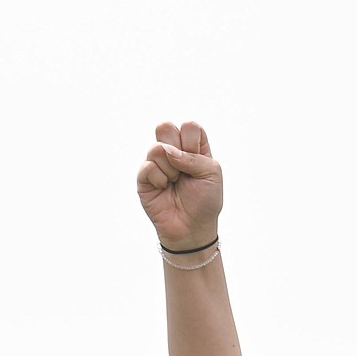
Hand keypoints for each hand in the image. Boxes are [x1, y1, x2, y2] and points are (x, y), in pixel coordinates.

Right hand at [137, 120, 222, 251]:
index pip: (189, 126)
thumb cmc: (205, 201)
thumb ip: (195, 156)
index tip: (198, 160)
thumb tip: (167, 150)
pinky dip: (160, 180)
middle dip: (177, 148)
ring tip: (175, 183)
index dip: (192, 141)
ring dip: (170, 169)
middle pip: (165, 127)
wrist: (192, 229)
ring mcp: (157, 162)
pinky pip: (148, 166)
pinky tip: (164, 189)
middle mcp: (172, 151)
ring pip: (156, 148)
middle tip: (183, 169)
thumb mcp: (212, 174)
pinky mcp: (144, 177)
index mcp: (192, 146)